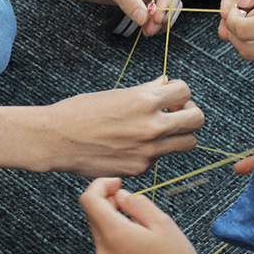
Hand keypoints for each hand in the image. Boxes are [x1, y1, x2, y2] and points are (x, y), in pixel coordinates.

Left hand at [38, 0, 183, 35]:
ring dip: (157, 17)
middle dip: (164, 11)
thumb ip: (127, 0)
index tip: (158, 17)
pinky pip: (146, 7)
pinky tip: (143, 27)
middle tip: (153, 27)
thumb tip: (144, 17)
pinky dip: (147, 18)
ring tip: (148, 30)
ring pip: (159, 2)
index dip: (166, 1)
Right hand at [42, 77, 203, 176]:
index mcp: (144, 101)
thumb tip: (164, 85)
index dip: (179, 92)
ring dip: (179, 134)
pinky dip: (153, 151)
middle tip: (175, 112)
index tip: (171, 96)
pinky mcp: (139, 168)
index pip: (185, 91)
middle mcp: (151, 126)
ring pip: (188, 143)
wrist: (56, 140)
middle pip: (197, 120)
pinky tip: (132, 144)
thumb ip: (146, 91)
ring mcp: (148, 151)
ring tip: (160, 130)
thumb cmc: (79, 113)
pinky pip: (160, 157)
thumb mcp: (116, 94)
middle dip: (189, 113)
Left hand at [80, 178, 205, 253]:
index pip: (89, 199)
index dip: (101, 185)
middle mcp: (103, 252)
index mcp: (114, 234)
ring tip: (144, 235)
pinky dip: (118, 246)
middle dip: (111, 205)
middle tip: (136, 209)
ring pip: (101, 236)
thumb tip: (120, 195)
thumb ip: (137, 203)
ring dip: (116, 226)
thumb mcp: (163, 224)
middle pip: (94, 217)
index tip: (118, 185)